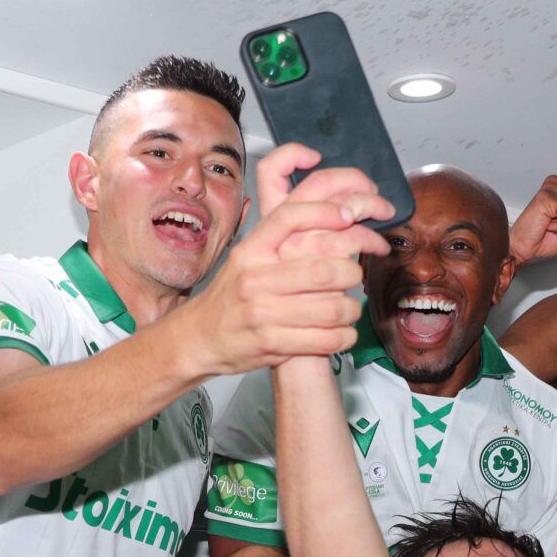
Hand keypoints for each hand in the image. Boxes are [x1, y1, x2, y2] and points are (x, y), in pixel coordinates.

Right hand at [181, 144, 391, 376]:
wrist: (199, 336)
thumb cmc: (232, 294)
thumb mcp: (247, 257)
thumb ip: (279, 238)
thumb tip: (326, 213)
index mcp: (252, 250)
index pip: (290, 217)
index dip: (325, 212)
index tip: (349, 216)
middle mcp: (255, 278)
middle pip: (322, 270)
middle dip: (351, 273)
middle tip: (356, 274)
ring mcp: (262, 312)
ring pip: (330, 309)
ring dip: (350, 310)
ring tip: (349, 309)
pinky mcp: (271, 344)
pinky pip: (325, 340)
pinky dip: (344, 337)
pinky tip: (343, 333)